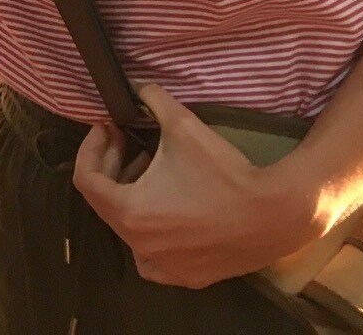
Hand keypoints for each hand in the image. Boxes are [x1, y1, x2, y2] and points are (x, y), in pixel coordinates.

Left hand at [72, 84, 326, 288]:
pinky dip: (152, 232)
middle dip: (113, 166)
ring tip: (152, 170)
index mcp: (129, 212)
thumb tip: (139, 85)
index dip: (91, 149)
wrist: (275, 213)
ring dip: (132, 197)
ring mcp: (164, 266)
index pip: (87, 180)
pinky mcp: (187, 277)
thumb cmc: (224, 171)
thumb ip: (152, 100)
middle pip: (107, 203)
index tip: (106, 129)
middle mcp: (140, 245)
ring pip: (129, 230)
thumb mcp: (182, 125)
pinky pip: (154, 256)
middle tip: (127, 141)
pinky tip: (168, 211)